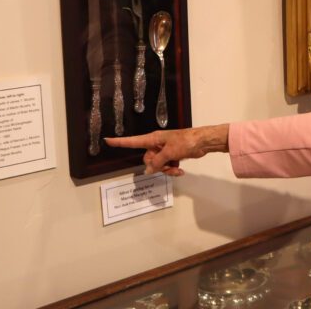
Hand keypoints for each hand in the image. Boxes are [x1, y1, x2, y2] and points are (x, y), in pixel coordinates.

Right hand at [104, 125, 228, 175]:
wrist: (203, 142)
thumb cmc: (185, 142)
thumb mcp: (169, 152)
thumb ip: (157, 162)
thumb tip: (148, 171)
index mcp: (152, 139)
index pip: (132, 141)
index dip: (119, 142)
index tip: (107, 139)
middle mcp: (156, 144)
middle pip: (147, 159)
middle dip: (156, 166)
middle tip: (168, 165)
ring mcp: (164, 150)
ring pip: (157, 165)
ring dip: (166, 169)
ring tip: (177, 169)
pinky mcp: (172, 155)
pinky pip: (166, 165)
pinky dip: (172, 169)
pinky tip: (181, 171)